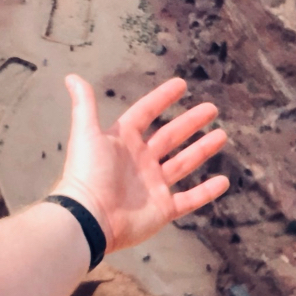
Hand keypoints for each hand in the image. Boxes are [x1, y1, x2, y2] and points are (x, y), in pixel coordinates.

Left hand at [48, 74, 229, 252]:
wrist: (89, 218)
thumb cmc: (87, 174)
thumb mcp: (86, 133)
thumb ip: (84, 104)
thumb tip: (70, 76)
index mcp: (123, 141)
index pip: (146, 114)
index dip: (162, 98)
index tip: (181, 85)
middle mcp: (140, 161)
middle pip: (170, 136)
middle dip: (190, 122)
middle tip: (211, 108)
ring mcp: (153, 185)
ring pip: (183, 163)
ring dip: (202, 150)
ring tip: (221, 135)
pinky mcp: (162, 209)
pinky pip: (189, 199)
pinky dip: (206, 192)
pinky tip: (224, 181)